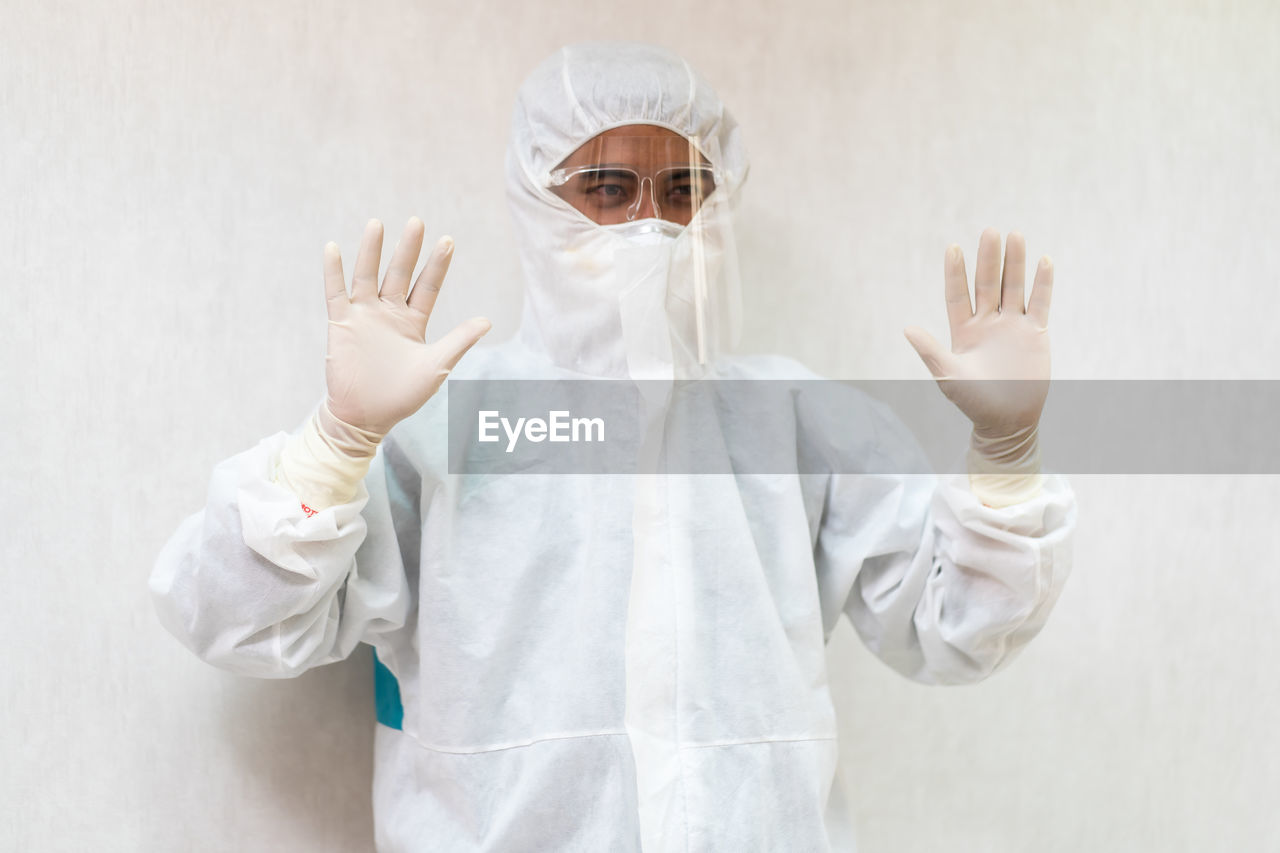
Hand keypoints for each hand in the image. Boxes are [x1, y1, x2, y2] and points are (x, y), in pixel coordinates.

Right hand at [323, 218, 490, 434]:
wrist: (366, 416)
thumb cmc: (403, 394)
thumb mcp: (437, 365)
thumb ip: (459, 341)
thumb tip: (488, 320)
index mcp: (414, 321)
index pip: (428, 286)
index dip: (437, 265)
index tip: (448, 240)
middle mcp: (389, 312)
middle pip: (400, 273)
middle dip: (408, 249)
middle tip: (417, 222)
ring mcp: (364, 315)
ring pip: (368, 275)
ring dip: (372, 251)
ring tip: (377, 224)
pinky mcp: (341, 323)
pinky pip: (336, 292)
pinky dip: (334, 271)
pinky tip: (333, 248)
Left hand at [904, 228, 1053, 438]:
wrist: (1007, 422)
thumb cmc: (973, 402)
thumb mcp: (949, 376)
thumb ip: (930, 351)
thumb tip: (907, 329)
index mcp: (963, 331)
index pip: (957, 295)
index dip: (956, 272)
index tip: (953, 247)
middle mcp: (987, 323)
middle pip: (987, 284)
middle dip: (988, 259)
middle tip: (990, 231)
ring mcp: (1012, 326)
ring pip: (1013, 287)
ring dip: (1014, 263)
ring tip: (1014, 235)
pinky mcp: (1035, 334)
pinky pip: (1040, 303)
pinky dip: (1042, 283)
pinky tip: (1043, 261)